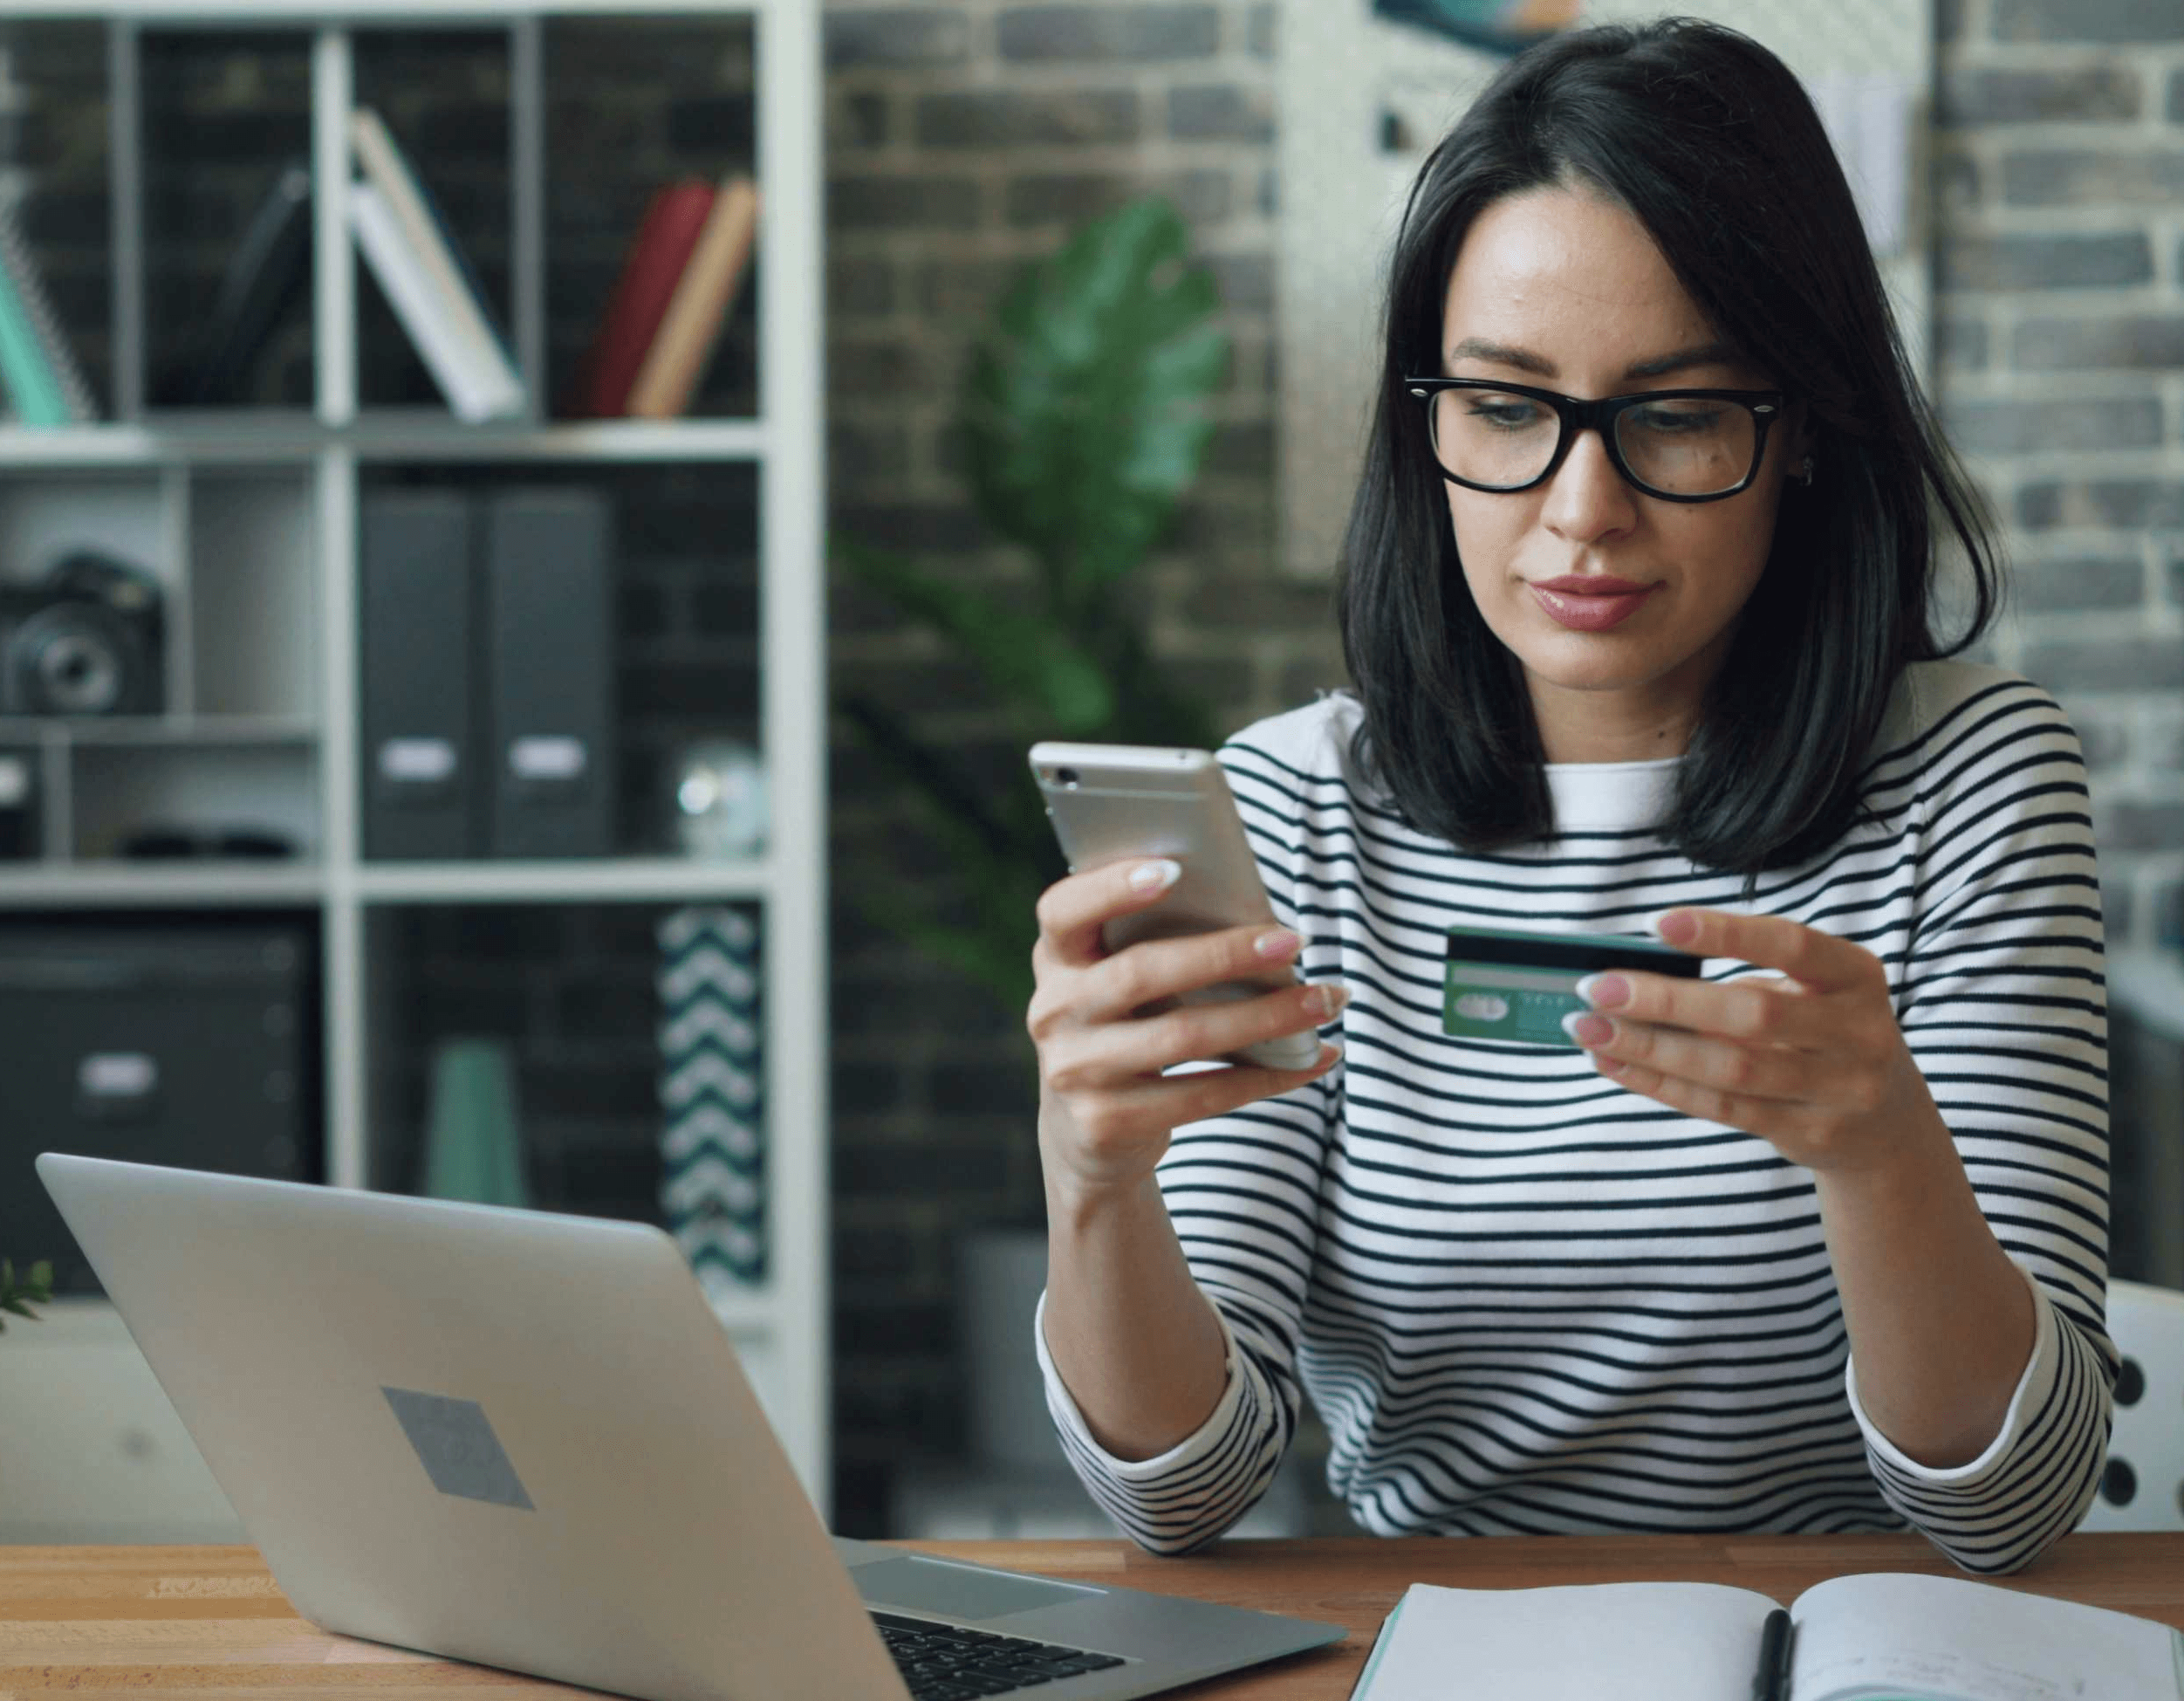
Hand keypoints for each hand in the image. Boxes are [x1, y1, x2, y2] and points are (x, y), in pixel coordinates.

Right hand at [1028, 857, 1343, 1199]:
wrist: (1085, 1135)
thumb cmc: (1124, 1029)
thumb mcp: (1118, 984)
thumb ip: (1154, 947)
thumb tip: (1259, 923)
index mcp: (1055, 959)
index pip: (1062, 911)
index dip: (1111, 887)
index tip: (1174, 870)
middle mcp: (1053, 1012)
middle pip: (1141, 973)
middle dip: (1225, 954)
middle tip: (1293, 942)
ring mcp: (1075, 1072)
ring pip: (1184, 1036)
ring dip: (1267, 1016)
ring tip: (1325, 1001)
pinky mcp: (1107, 1123)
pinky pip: (1203, 1095)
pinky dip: (1270, 1076)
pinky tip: (1313, 1057)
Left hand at [1562, 907, 1945, 1174]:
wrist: (1885, 1127)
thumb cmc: (1823, 1034)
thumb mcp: (1809, 995)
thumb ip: (1743, 981)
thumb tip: (1635, 975)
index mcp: (1857, 976)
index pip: (1790, 944)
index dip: (1724, 933)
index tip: (1654, 923)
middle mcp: (1859, 1032)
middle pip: (1752, 1014)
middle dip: (1665, 1000)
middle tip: (1595, 987)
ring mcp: (1840, 1091)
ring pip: (1730, 1069)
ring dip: (1649, 1047)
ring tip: (1588, 1028)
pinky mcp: (1810, 1135)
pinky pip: (1721, 1108)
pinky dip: (1659, 1083)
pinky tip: (1615, 1061)